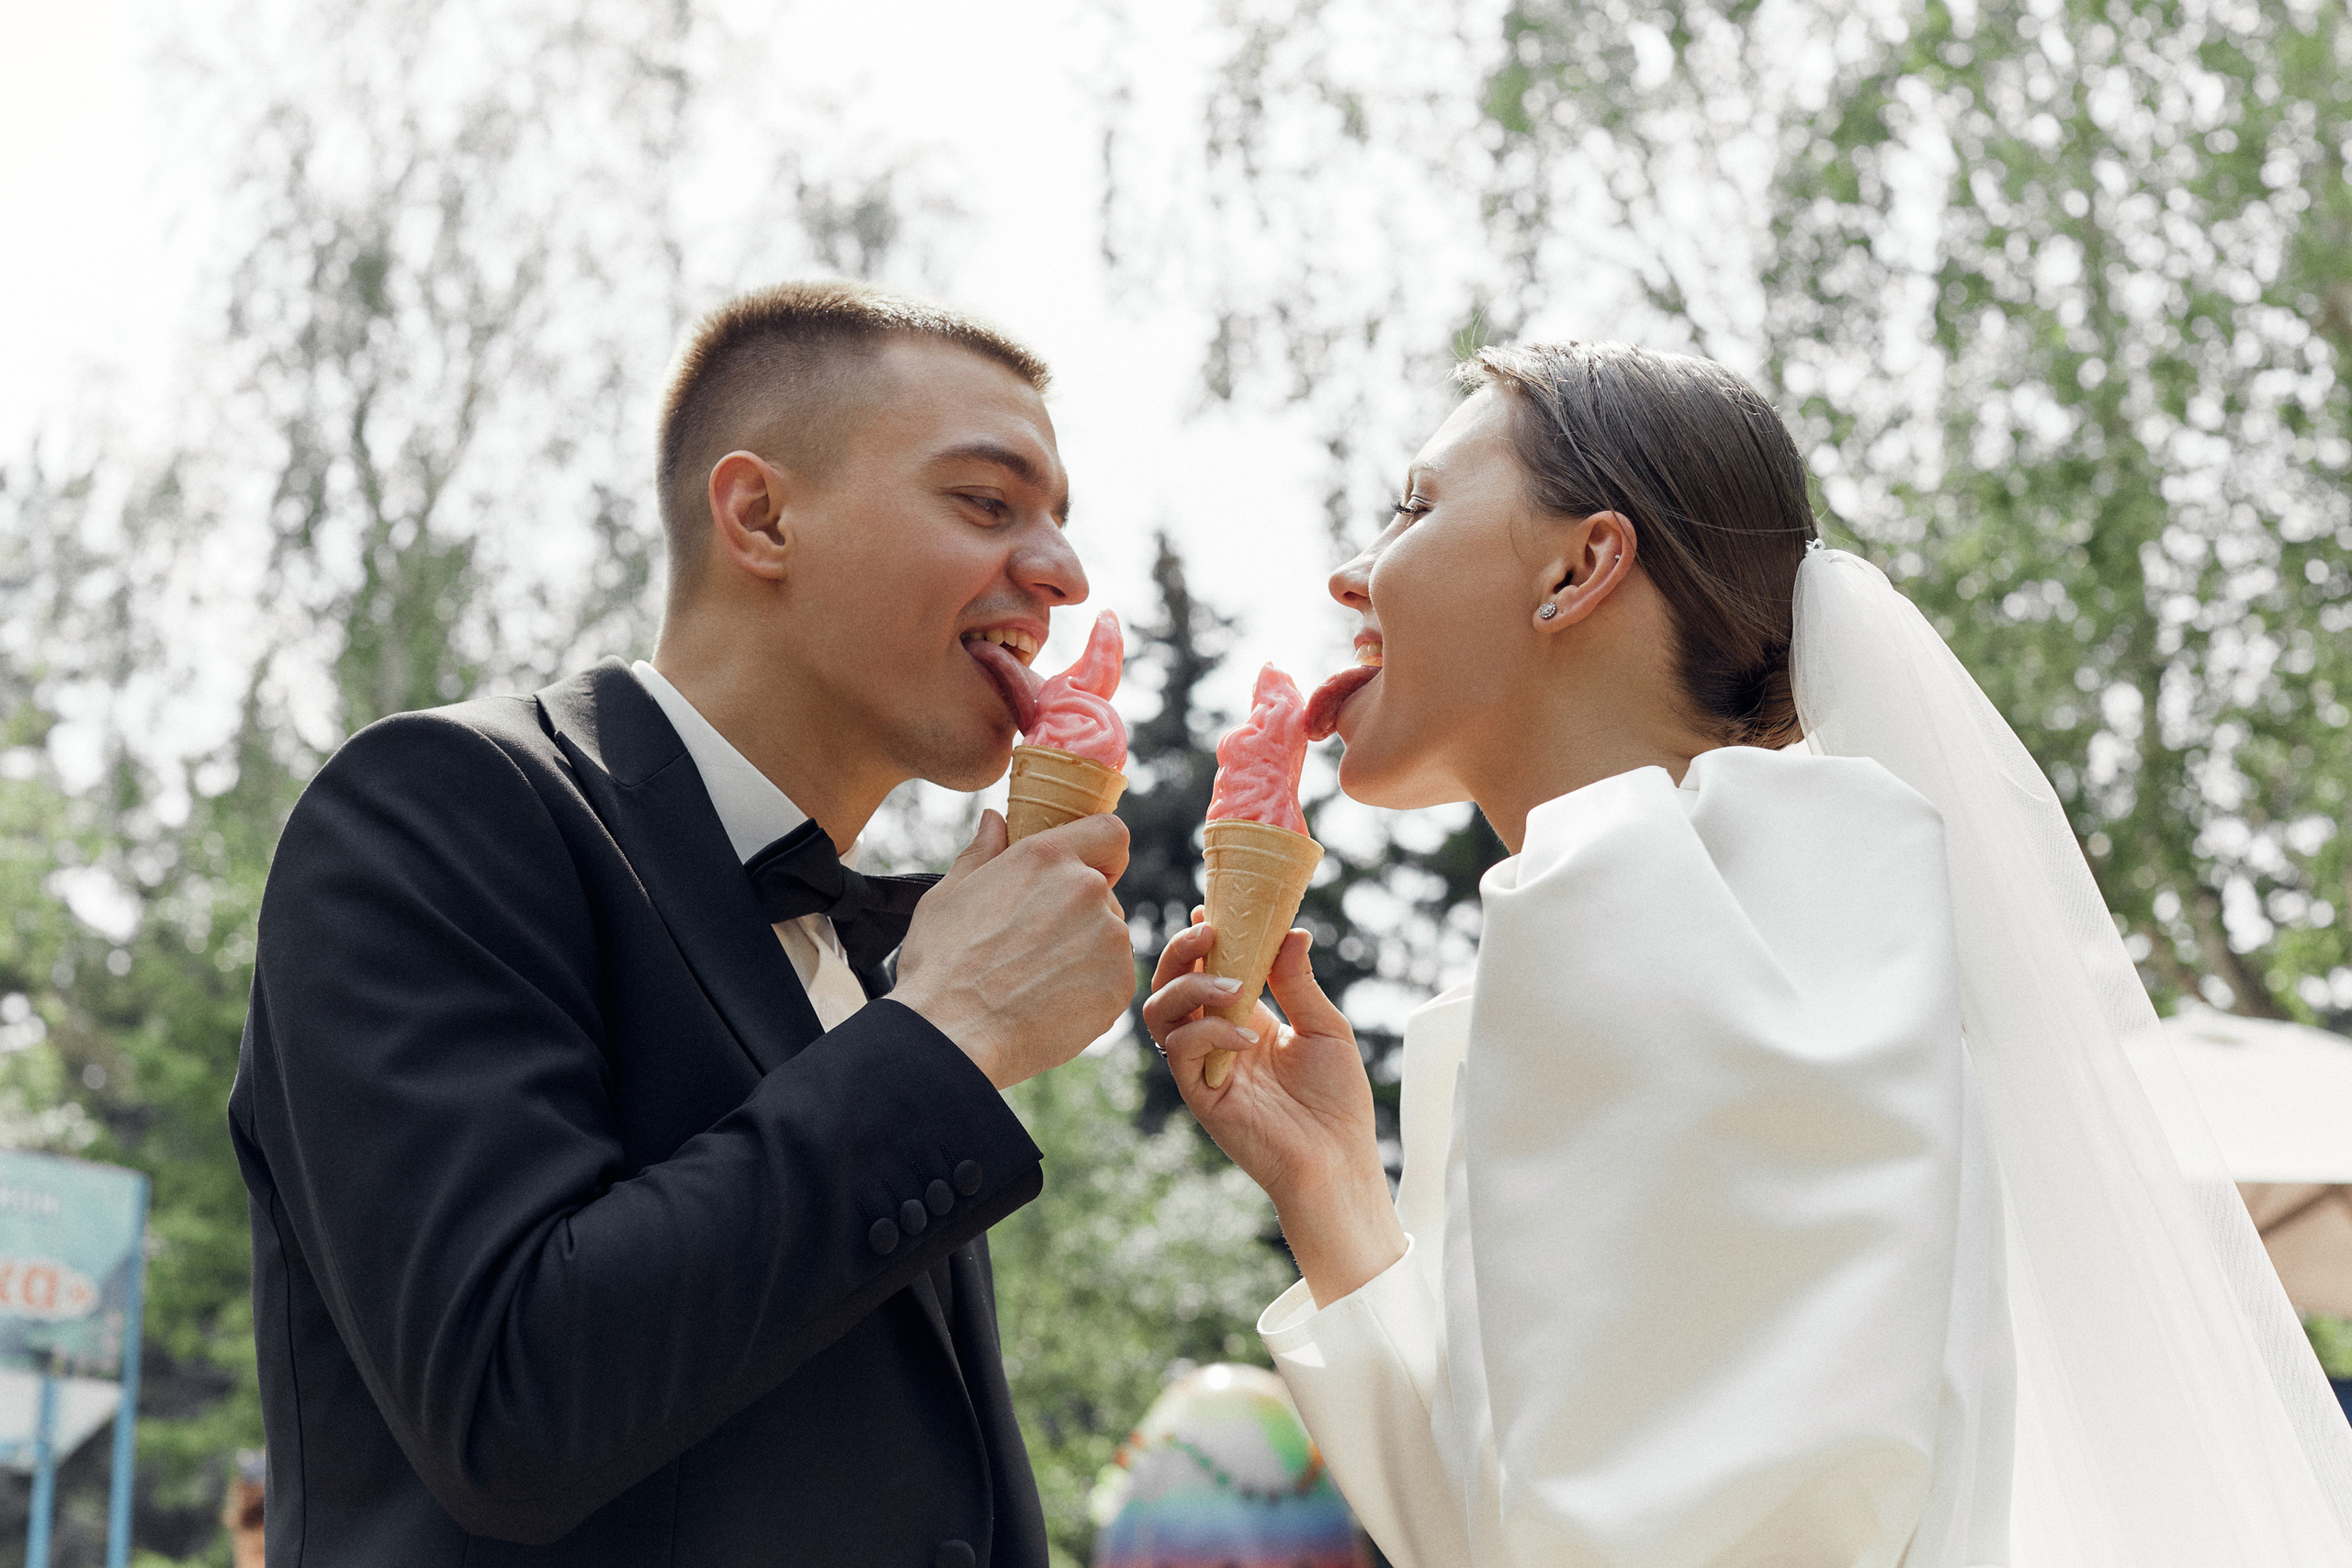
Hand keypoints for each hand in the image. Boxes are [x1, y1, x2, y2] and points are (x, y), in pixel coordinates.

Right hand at [894, 811, 1134, 1088]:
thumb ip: (981, 854)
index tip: (1087, 872)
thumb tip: (994, 821)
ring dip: (1084, 953)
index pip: (1110, 833)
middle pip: (1103, 893)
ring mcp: (1109, 938)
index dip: (1103, 852)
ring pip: (1108, 938)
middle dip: (1077, 914)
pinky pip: (1112, 979)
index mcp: (1047, 857)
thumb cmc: (940, 965)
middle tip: (1033, 948)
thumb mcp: (948, 896)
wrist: (952, 1035)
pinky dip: (1090, 991)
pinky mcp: (1119, 984)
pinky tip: (1048, 1005)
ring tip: (1035, 982)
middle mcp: (1086, 889)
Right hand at [1143, 915, 1403, 1304]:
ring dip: (1188, 985)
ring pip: (1160, 1012)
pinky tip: (1245, 1036)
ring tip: (1230, 981)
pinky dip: (1206, 1031)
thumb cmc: (1337, 1101)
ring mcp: (1203, 1065)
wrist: (1337, 1160)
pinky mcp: (1199, 1094)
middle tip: (1208, 930)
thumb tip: (1293, 931)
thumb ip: (1300, 982)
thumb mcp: (1325, 1028)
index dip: (1201, 938)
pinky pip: (1179, 1051)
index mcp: (1243, 1017)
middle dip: (1181, 951)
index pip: (1206, 967)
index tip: (1210, 909)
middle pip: (1171, 983)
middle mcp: (1215, 1037)